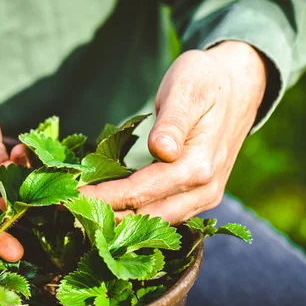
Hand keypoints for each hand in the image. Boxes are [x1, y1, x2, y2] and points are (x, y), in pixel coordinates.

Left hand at [80, 41, 266, 223]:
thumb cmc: (206, 81)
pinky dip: (137, 217)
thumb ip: (174, 122)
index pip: (140, 192)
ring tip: (81, 217)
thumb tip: (161, 150)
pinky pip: (165, 215)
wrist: (240, 86)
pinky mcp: (198, 196)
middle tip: (66, 212)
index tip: (68, 198)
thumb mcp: (187, 89)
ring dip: (119, 224)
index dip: (102, 198)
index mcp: (199, 166)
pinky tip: (110, 212)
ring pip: (156, 222)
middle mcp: (204, 190)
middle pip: (146, 217)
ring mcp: (204, 197)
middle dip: (105, 218)